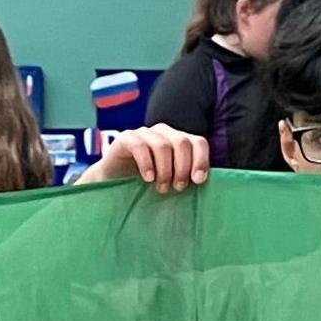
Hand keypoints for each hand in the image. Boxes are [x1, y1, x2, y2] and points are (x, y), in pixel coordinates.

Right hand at [84, 126, 210, 191]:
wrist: (112, 183)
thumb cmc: (146, 184)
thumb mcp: (171, 180)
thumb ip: (187, 178)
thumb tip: (207, 185)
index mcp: (178, 140)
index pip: (198, 142)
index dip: (201, 160)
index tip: (198, 181)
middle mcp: (163, 132)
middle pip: (182, 142)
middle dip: (183, 167)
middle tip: (178, 188)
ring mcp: (144, 133)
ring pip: (163, 145)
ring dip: (165, 170)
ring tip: (161, 187)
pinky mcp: (126, 138)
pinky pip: (140, 146)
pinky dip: (147, 164)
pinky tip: (148, 179)